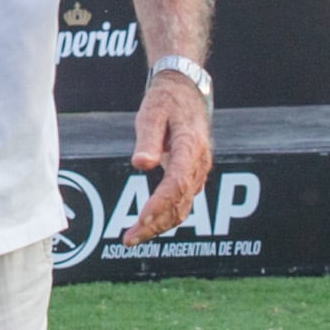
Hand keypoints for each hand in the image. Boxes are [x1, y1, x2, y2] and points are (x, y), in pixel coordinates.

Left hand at [123, 73, 212, 244]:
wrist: (185, 90)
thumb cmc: (166, 100)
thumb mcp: (152, 113)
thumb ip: (148, 139)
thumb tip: (141, 164)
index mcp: (191, 147)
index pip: (176, 183)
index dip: (159, 205)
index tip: (141, 220)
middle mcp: (199, 163)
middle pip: (180, 203)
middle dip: (155, 224)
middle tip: (129, 239)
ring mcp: (198, 171)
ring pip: (183, 207)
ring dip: (160, 226)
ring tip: (133, 237)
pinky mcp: (192, 175)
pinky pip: (182, 202)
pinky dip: (166, 217)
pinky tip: (148, 225)